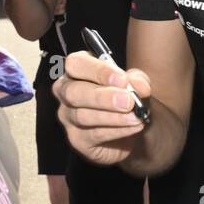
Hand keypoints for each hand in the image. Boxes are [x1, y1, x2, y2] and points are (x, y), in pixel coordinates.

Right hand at [53, 51, 149, 165]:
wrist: (128, 131)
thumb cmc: (125, 99)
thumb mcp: (136, 84)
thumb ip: (137, 81)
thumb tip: (138, 86)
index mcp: (78, 70)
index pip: (76, 63)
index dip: (98, 71)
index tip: (122, 79)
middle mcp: (66, 91)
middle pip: (73, 92)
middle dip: (102, 97)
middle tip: (128, 100)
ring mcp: (68, 116)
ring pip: (82, 116)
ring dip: (113, 116)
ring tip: (135, 116)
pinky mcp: (77, 139)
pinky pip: (94, 134)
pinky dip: (117, 130)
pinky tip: (133, 126)